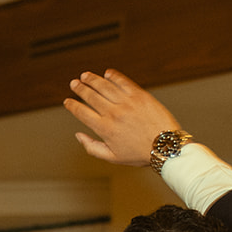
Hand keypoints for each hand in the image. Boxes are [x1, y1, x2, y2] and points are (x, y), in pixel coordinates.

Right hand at [65, 69, 181, 166]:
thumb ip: (92, 147)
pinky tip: (107, 73)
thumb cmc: (140, 154)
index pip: (82, 113)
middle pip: (91, 96)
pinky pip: (123, 82)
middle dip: (80, 88)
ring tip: (85, 76)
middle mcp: (113, 113)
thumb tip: (78, 135)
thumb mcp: (112, 157)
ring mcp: (126, 102)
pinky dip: (113, 76)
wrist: (164, 146)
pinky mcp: (139, 95)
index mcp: (105, 129)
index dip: (72, 106)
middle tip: (74, 83)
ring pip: (105, 86)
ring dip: (93, 79)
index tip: (67, 101)